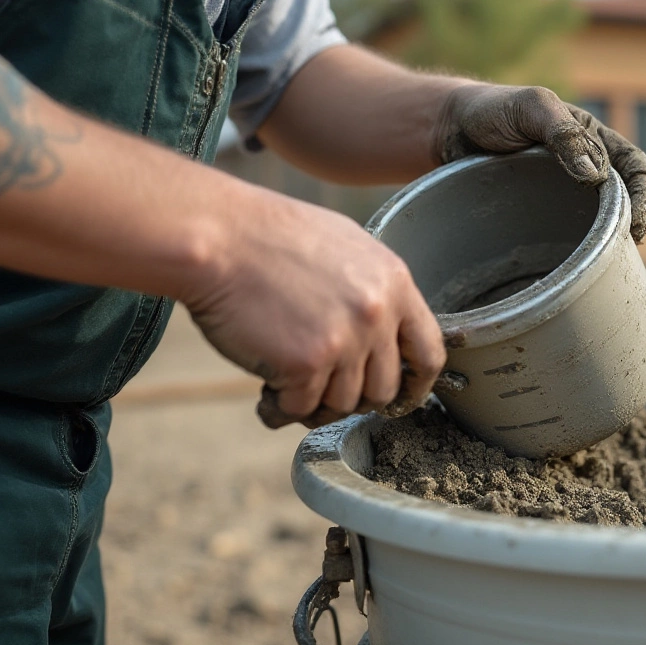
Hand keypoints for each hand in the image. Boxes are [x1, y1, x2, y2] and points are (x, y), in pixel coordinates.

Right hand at [183, 188, 445, 427]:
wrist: (216, 236)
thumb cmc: (268, 237)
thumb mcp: (345, 246)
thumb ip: (374, 290)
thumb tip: (387, 333)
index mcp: (394, 283)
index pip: (429, 351)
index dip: (417, 383)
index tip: (402, 396)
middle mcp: (377, 314)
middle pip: (384, 389)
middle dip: (353, 397)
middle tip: (322, 388)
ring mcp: (345, 340)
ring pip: (343, 403)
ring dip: (313, 403)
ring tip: (286, 382)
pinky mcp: (305, 363)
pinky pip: (300, 408)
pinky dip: (280, 409)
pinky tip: (265, 392)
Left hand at [434, 84, 645, 241]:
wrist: (447, 130)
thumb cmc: (491, 110)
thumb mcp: (530, 108)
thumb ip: (562, 132)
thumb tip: (595, 175)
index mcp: (590, 137)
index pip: (632, 164)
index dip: (644, 192)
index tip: (638, 221)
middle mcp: (582, 167)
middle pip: (623, 197)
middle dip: (636, 220)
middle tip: (631, 244)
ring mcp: (560, 194)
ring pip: (597, 221)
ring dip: (609, 240)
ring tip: (610, 261)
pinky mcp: (538, 216)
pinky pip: (565, 235)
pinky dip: (575, 250)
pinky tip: (573, 265)